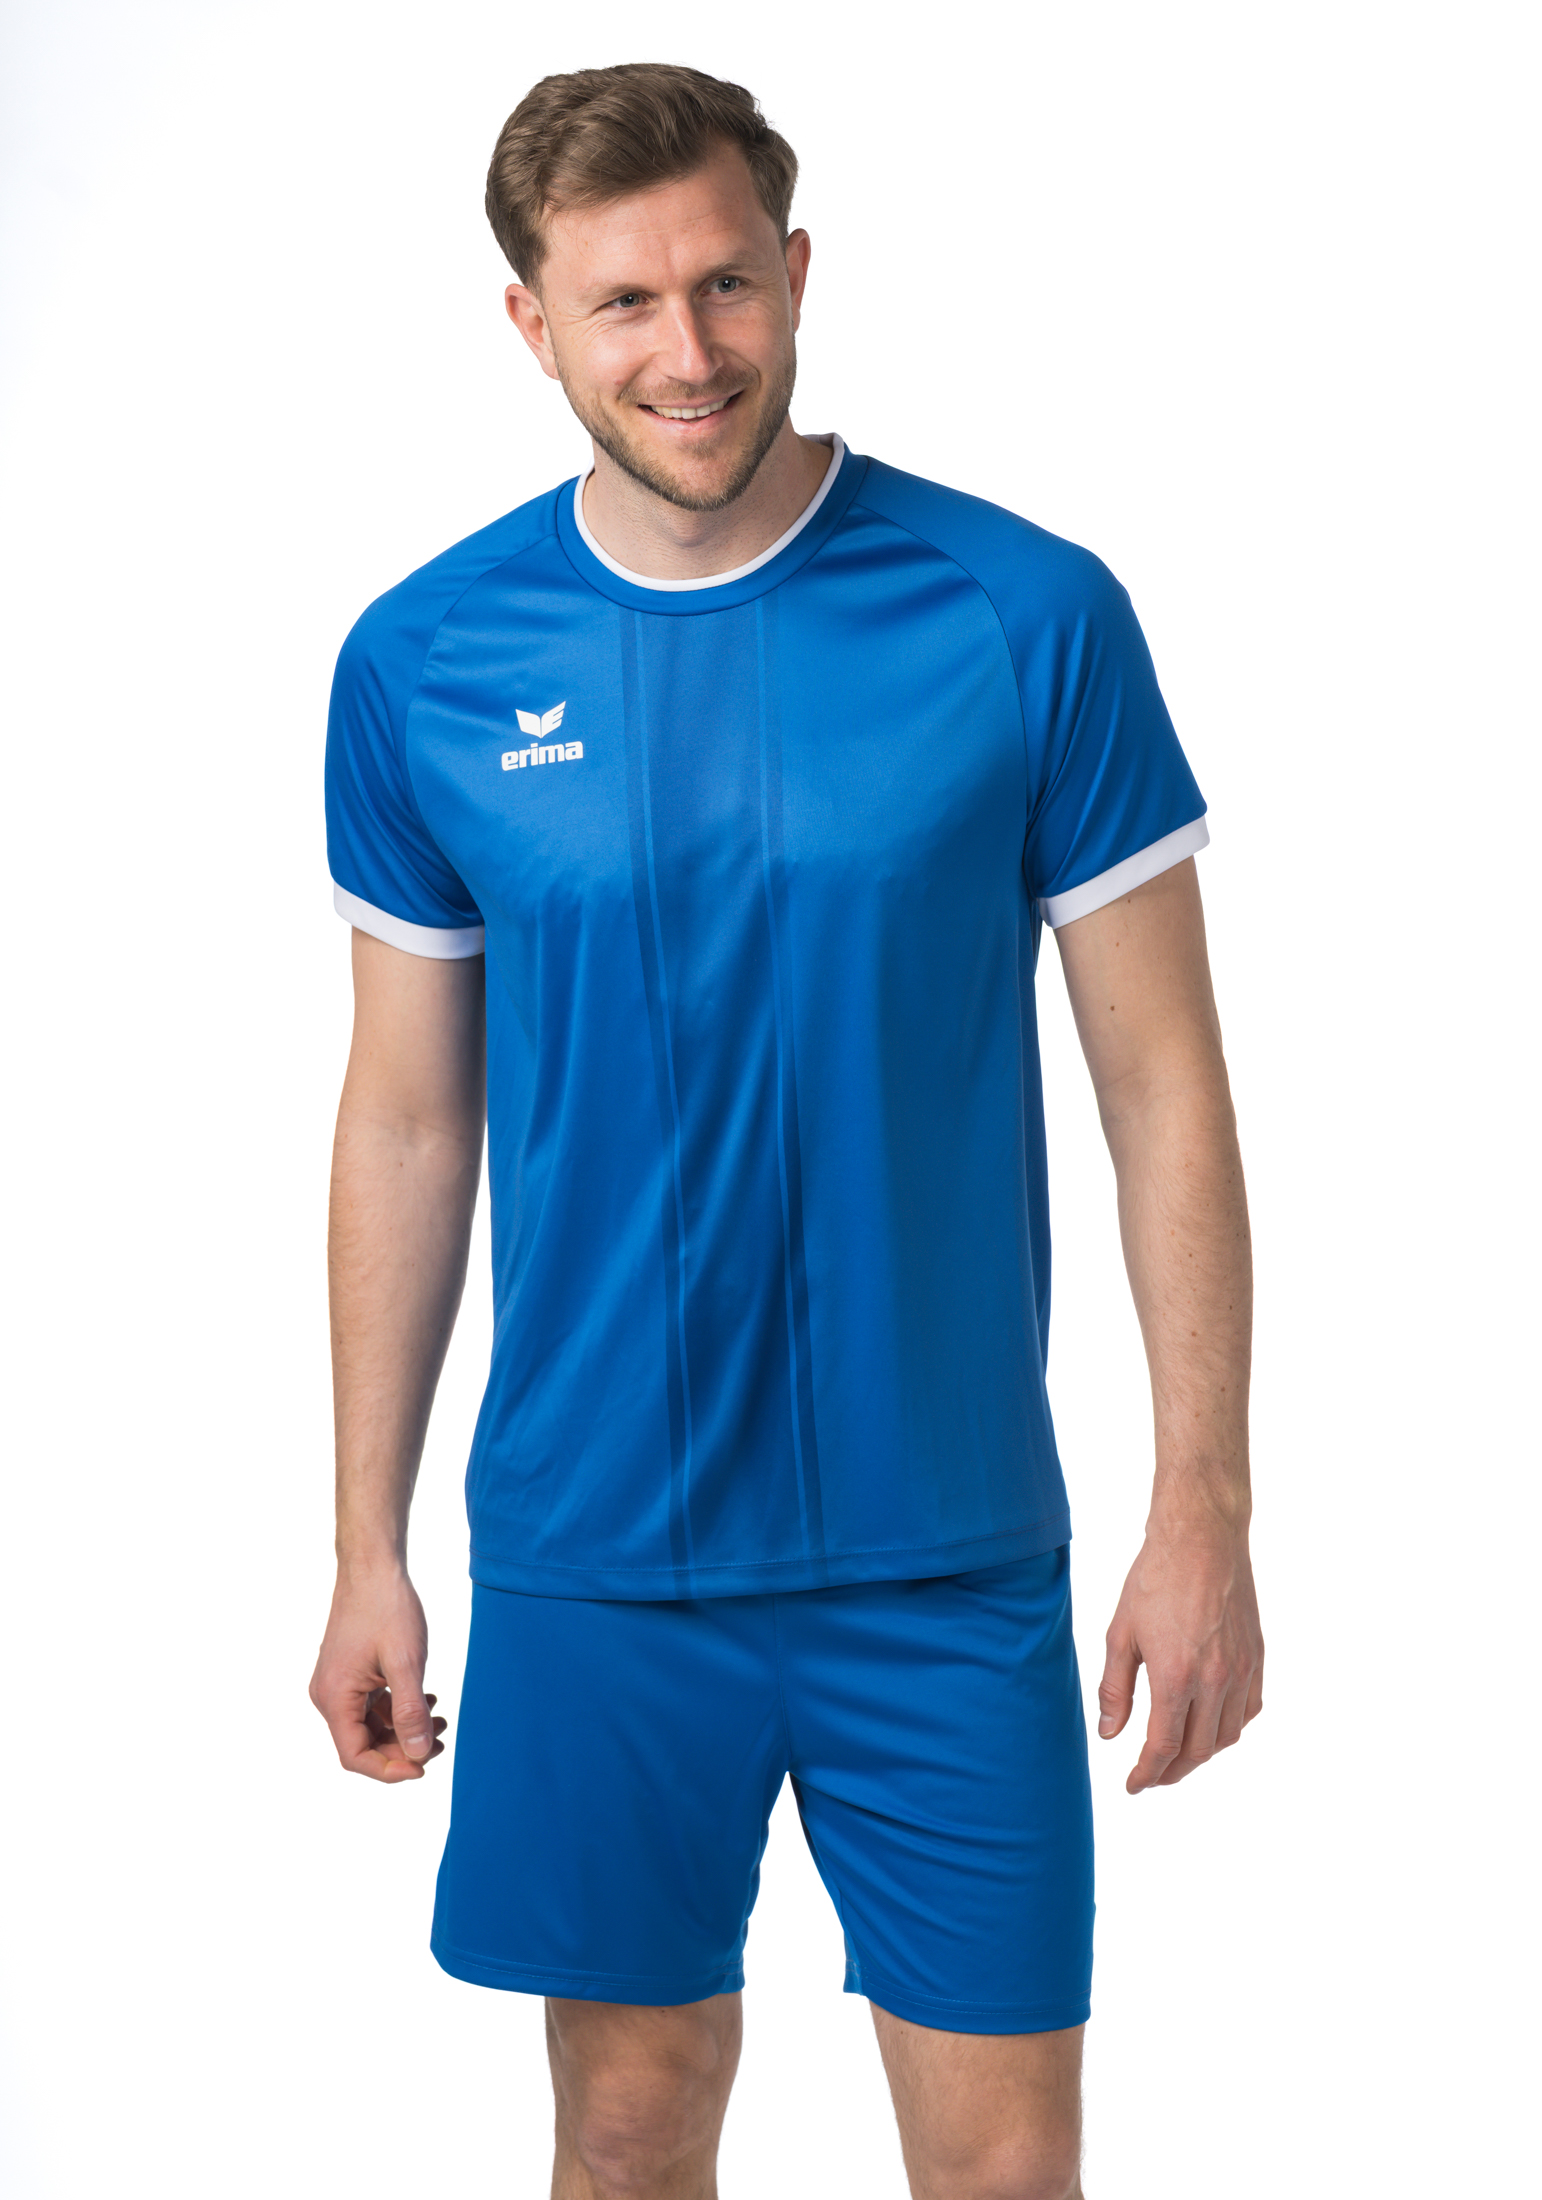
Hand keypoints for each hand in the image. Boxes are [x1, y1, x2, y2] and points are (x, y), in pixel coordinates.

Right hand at [309, 1566, 447, 1781]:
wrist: (372, 1566)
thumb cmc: (386, 1607)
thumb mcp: (406, 1661)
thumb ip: (410, 1711)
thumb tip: (418, 1754)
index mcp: (335, 1697)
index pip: (355, 1756)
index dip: (389, 1769)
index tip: (424, 1766)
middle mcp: (329, 1696)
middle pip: (363, 1744)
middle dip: (402, 1748)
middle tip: (440, 1742)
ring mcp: (338, 1684)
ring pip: (369, 1726)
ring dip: (404, 1728)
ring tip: (440, 1721)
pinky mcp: (349, 1674)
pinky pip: (371, 1706)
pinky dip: (398, 1709)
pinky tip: (427, 1700)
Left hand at [1097, 1517, 1262, 1792]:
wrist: (1202, 1538)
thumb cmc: (1155, 1579)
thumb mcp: (1121, 1634)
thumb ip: (1115, 1689)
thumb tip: (1110, 1735)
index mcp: (1177, 1676)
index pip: (1163, 1747)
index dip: (1147, 1774)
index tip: (1133, 1785)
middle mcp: (1215, 1680)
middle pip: (1197, 1751)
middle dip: (1172, 1772)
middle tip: (1151, 1776)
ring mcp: (1242, 1670)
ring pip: (1227, 1736)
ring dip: (1201, 1755)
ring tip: (1177, 1755)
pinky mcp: (1257, 1657)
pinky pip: (1249, 1710)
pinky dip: (1230, 1728)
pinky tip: (1211, 1725)